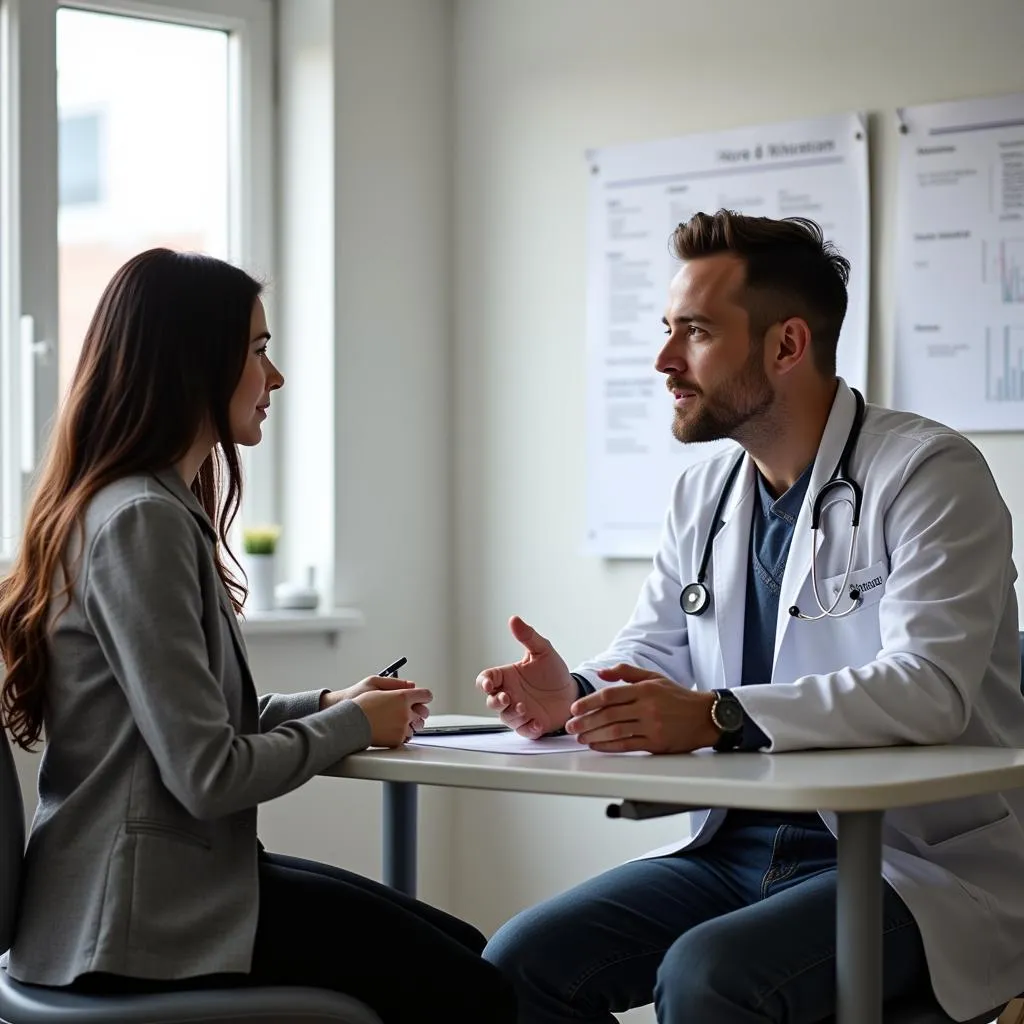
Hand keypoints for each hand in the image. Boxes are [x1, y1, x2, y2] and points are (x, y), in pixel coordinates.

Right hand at [321, 676, 430, 727]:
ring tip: (399, 719)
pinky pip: (407, 736)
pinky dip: (403, 732)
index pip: (425, 695)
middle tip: (411, 709)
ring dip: (411, 722)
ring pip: (417, 726)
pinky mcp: (397, 739)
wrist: (349, 723)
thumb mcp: (375, 683)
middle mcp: (405, 713)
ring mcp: (402, 727)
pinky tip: (393, 728)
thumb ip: (397, 683)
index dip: (423, 696)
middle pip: (424, 712)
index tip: (421, 697)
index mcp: (402, 697)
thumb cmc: (360, 703)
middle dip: (419, 710)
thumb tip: (411, 686)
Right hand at [475, 616, 576, 737]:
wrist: (573, 691)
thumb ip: (528, 637)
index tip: (490, 683)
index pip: (486, 679)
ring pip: (506, 717)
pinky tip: (537, 723)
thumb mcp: (543, 651)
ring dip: (512, 714)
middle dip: (496, 701)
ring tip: (524, 708)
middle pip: (491, 701)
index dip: (484, 682)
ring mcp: (519, 712)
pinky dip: (528, 728)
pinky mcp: (532, 725)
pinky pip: (524, 731)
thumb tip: (514, 619)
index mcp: (507, 677)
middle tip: (507, 698)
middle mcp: (510, 695)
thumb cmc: (554, 672)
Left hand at [565, 663, 719, 753]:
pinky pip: (627, 745)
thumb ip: (626, 672)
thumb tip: (601, 673)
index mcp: (645, 689)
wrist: (705, 716)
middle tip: (570, 726)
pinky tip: (597, 745)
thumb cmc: (678, 697)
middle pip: (609, 715)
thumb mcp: (654, 677)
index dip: (589, 702)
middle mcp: (647, 707)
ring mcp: (652, 727)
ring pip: (616, 731)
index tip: (574, 708)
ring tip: (580, 737)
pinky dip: (609, 746)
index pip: (610, 695)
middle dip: (586, 721)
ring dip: (594, 735)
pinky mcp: (656, 744)